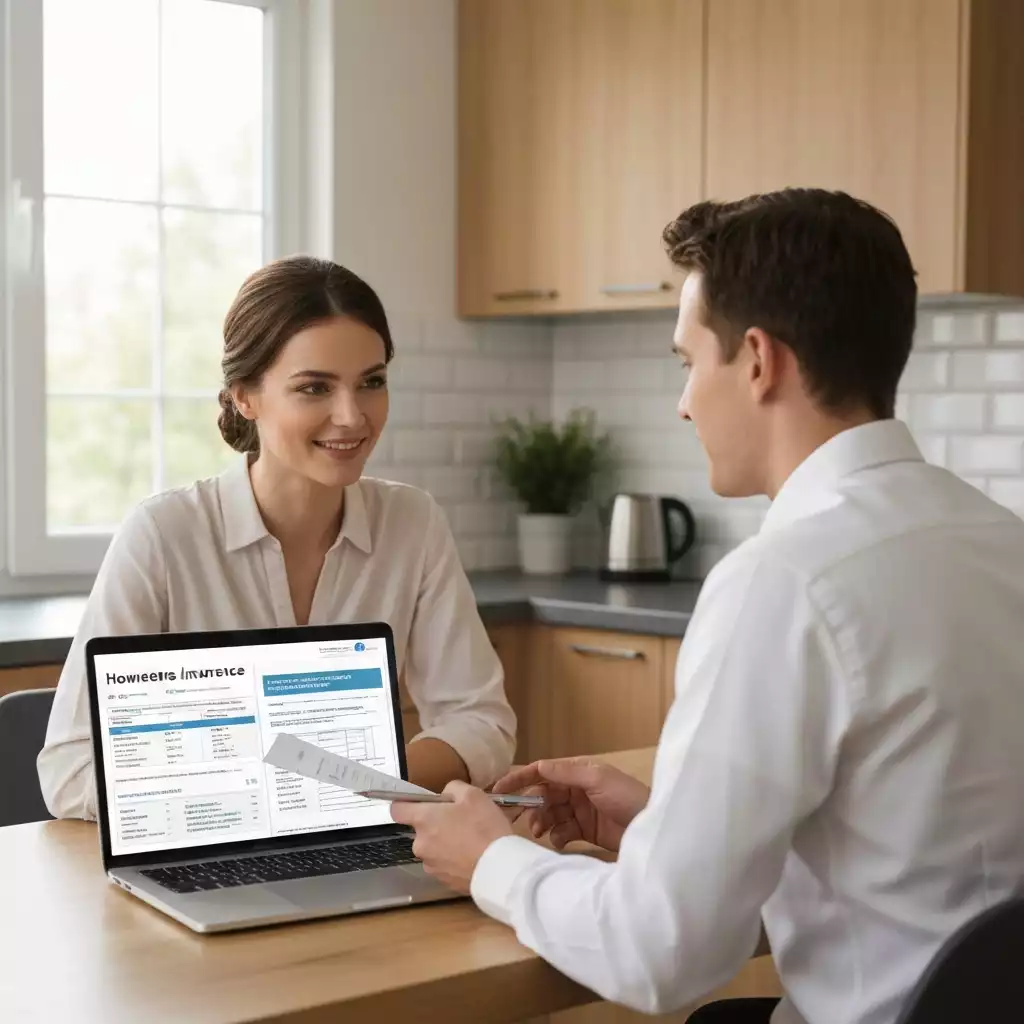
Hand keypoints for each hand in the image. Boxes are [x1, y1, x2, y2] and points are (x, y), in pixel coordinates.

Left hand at [390, 781, 512, 892]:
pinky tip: (472, 856)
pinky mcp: (443, 881)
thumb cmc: (484, 827)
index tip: (419, 803)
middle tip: (461, 821)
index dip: (405, 804)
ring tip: (470, 841)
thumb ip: (452, 789)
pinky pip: (444, 865)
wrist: (499, 868)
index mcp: (424, 820)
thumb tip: (446, 797)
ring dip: (445, 844)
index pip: (397, 809)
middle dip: (436, 824)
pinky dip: (453, 860)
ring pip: (433, 848)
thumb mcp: (473, 794)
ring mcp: (431, 865)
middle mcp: (420, 844)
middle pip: (421, 830)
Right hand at [493, 757, 649, 852]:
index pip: (542, 771)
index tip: (499, 789)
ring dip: (541, 823)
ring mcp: (580, 811)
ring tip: (540, 832)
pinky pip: (561, 832)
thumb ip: (567, 772)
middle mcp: (576, 790)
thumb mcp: (598, 778)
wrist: (653, 830)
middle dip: (531, 806)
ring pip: (549, 815)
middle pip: (543, 796)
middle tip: (523, 821)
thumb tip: (538, 765)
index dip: (520, 778)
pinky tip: (559, 841)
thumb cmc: (628, 797)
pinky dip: (556, 837)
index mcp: (577, 772)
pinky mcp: (585, 832)